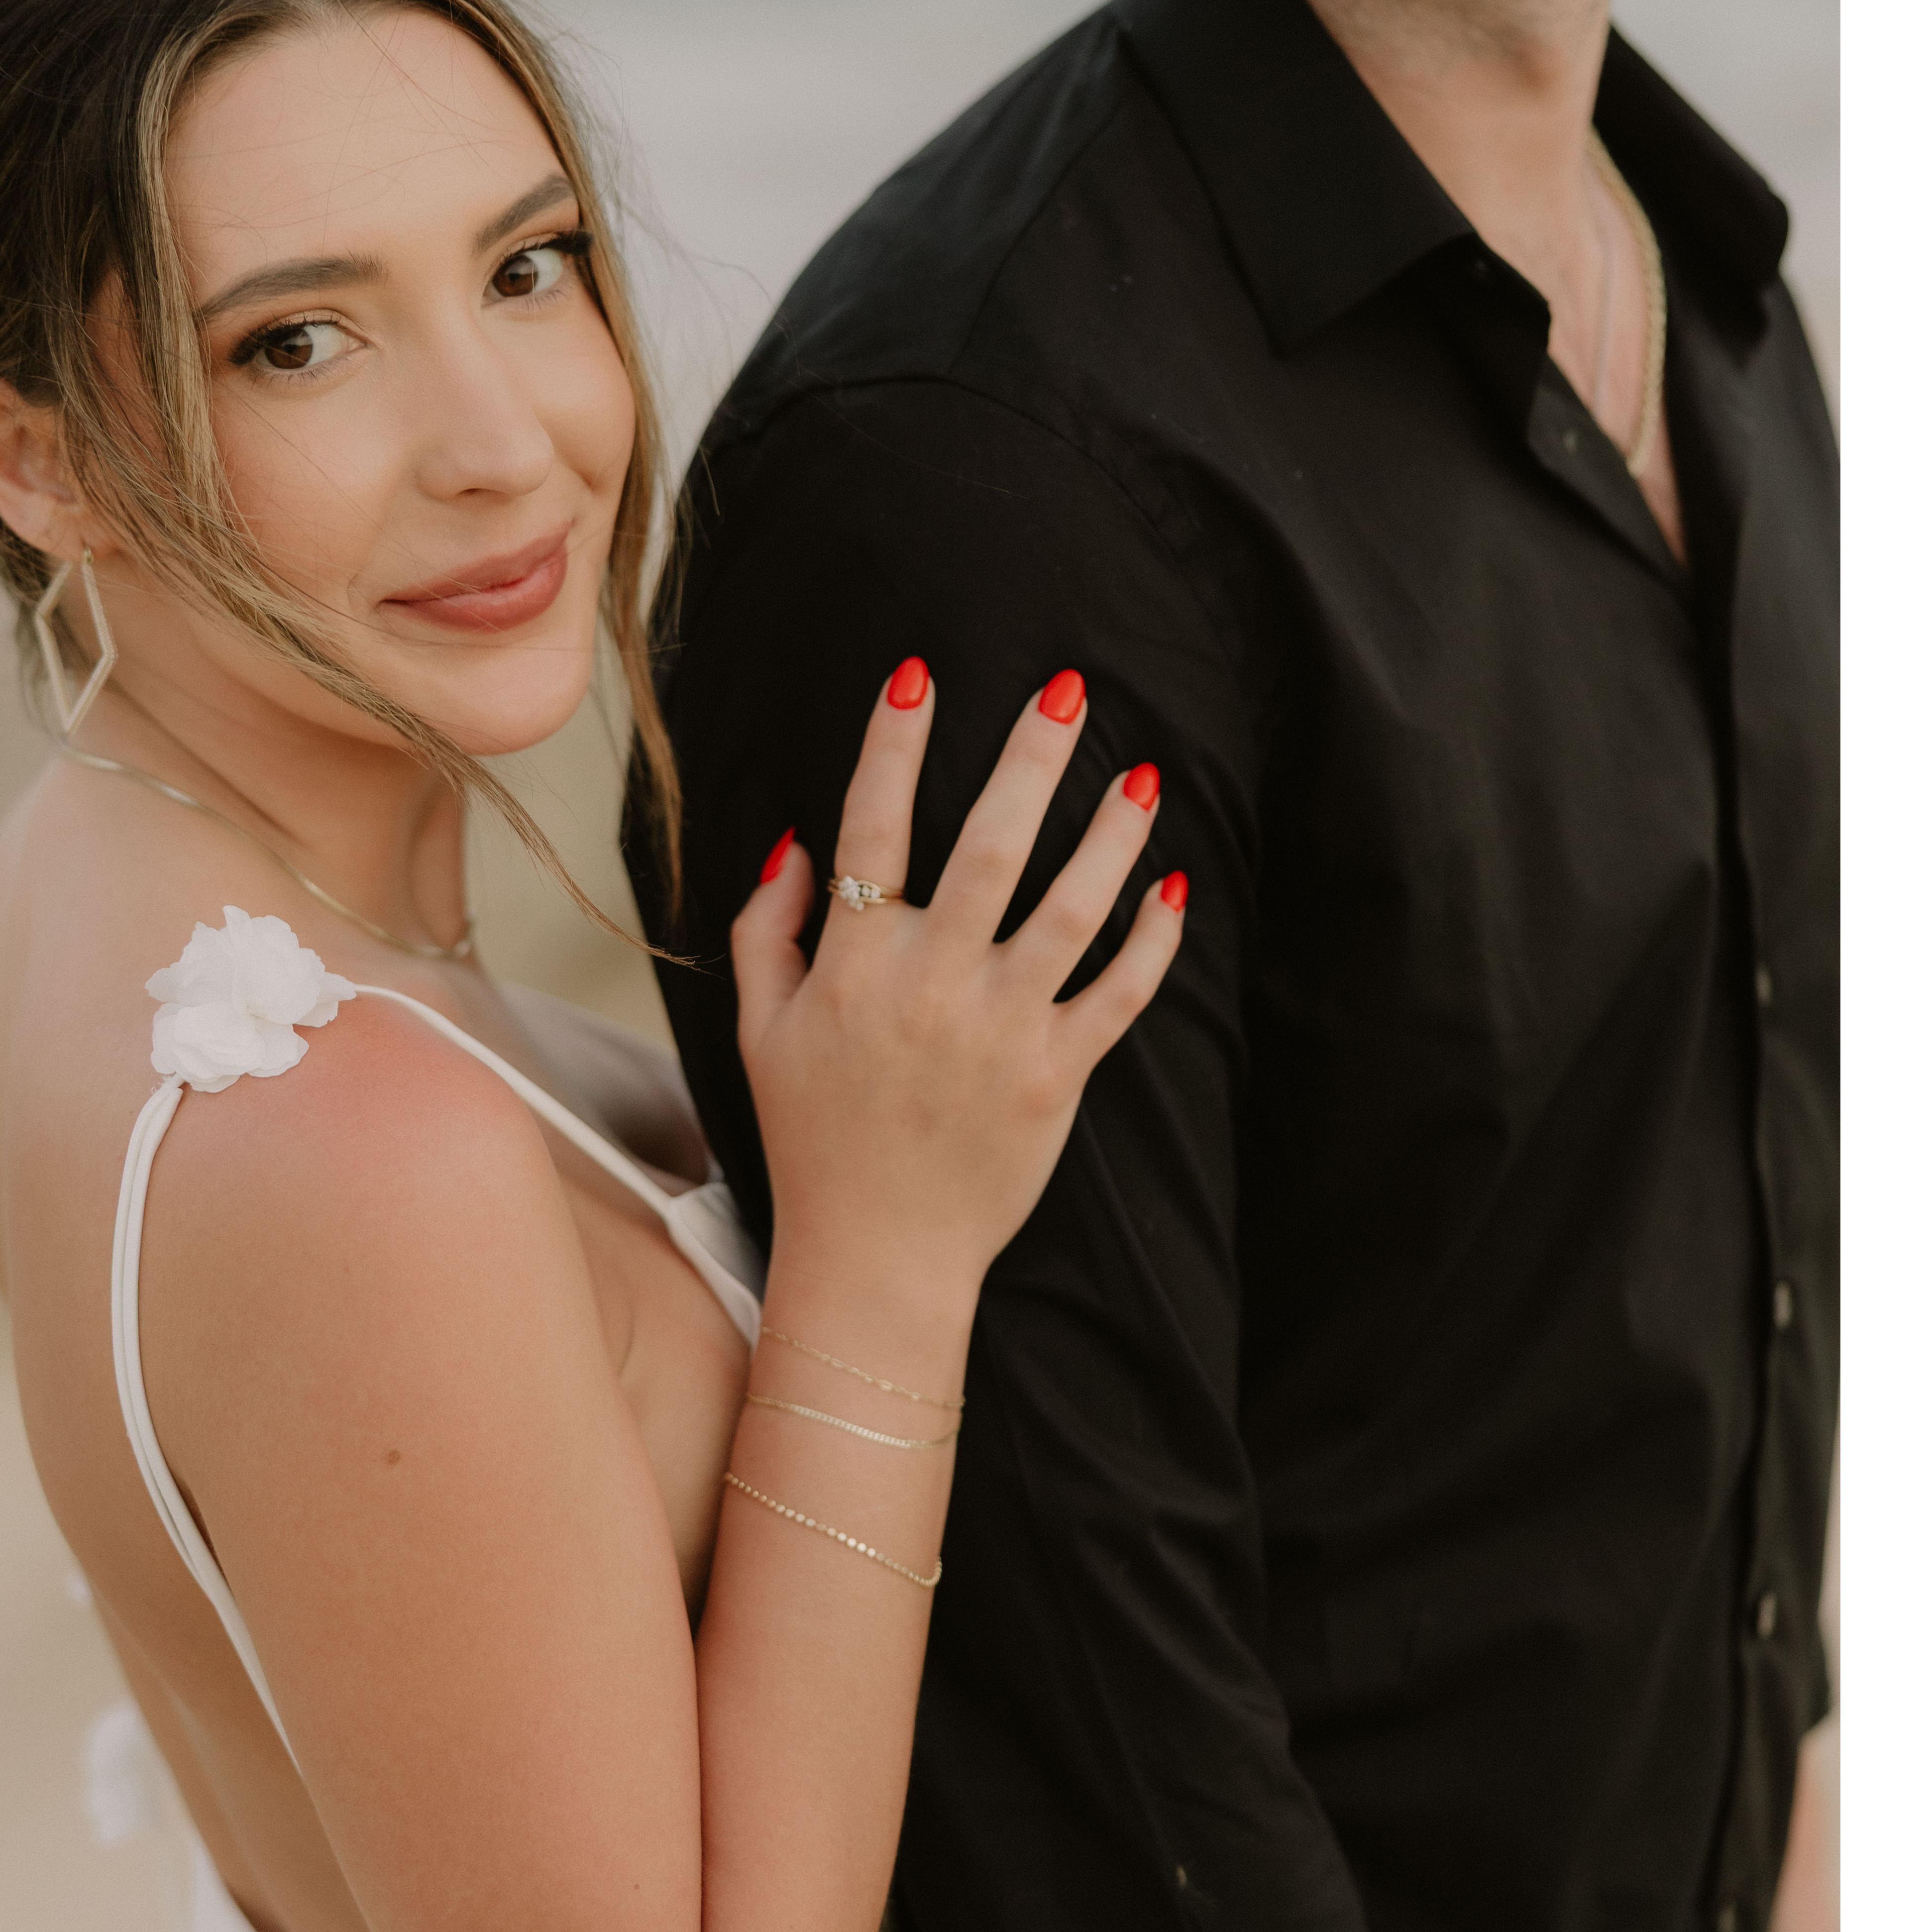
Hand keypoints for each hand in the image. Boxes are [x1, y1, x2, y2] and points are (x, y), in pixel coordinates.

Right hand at [730, 659, 1181, 1295]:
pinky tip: (1173, 886)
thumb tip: (793, 843)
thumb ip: (764, 930)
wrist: (876, 1255)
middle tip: (1067, 689)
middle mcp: (930, 984)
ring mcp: (1000, 1030)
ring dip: (1112, 835)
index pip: (871, 829)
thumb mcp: (758, 1031)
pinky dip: (1152, 940)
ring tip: (1142, 773)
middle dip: (1031, 758)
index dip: (892, 747)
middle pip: (992, 846)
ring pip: (1072, 909)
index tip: (918, 675)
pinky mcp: (1057, 1076)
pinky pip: (1118, 993)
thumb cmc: (814, 1137)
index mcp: (853, 965)